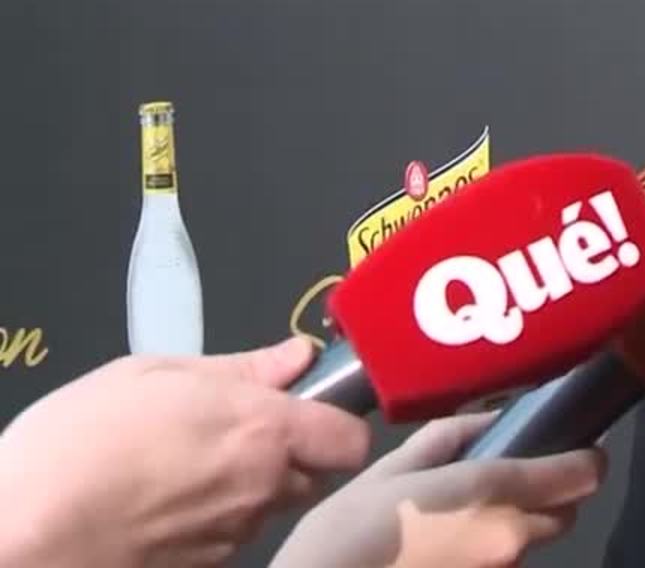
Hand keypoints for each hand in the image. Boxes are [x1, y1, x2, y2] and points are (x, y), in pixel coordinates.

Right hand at [0, 337, 371, 567]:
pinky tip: (167, 502)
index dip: (338, 422)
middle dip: (297, 454)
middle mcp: (262, 487)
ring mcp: (235, 534)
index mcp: (263, 430)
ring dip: (254, 487)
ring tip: (188, 466)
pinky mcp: (207, 567)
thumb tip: (296, 358)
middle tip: (244, 433)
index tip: (309, 405)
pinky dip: (216, 518)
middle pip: (318, 475)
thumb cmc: (75, 444)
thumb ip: (238, 368)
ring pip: (273, 507)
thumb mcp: (150, 375)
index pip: (350, 439)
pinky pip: (232, 536)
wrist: (20, 537)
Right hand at [271, 411, 606, 567]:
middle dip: (553, 493)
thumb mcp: (387, 471)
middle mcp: (510, 539)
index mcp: (490, 493)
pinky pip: (503, 565)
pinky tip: (448, 545)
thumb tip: (491, 420)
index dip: (587, 458)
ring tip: (467, 513)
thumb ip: (448, 439)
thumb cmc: (344, 536)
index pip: (582, 474)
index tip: (577, 445)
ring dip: (518, 526)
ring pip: (533, 543)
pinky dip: (490, 552)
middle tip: (516, 477)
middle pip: (566, 513)